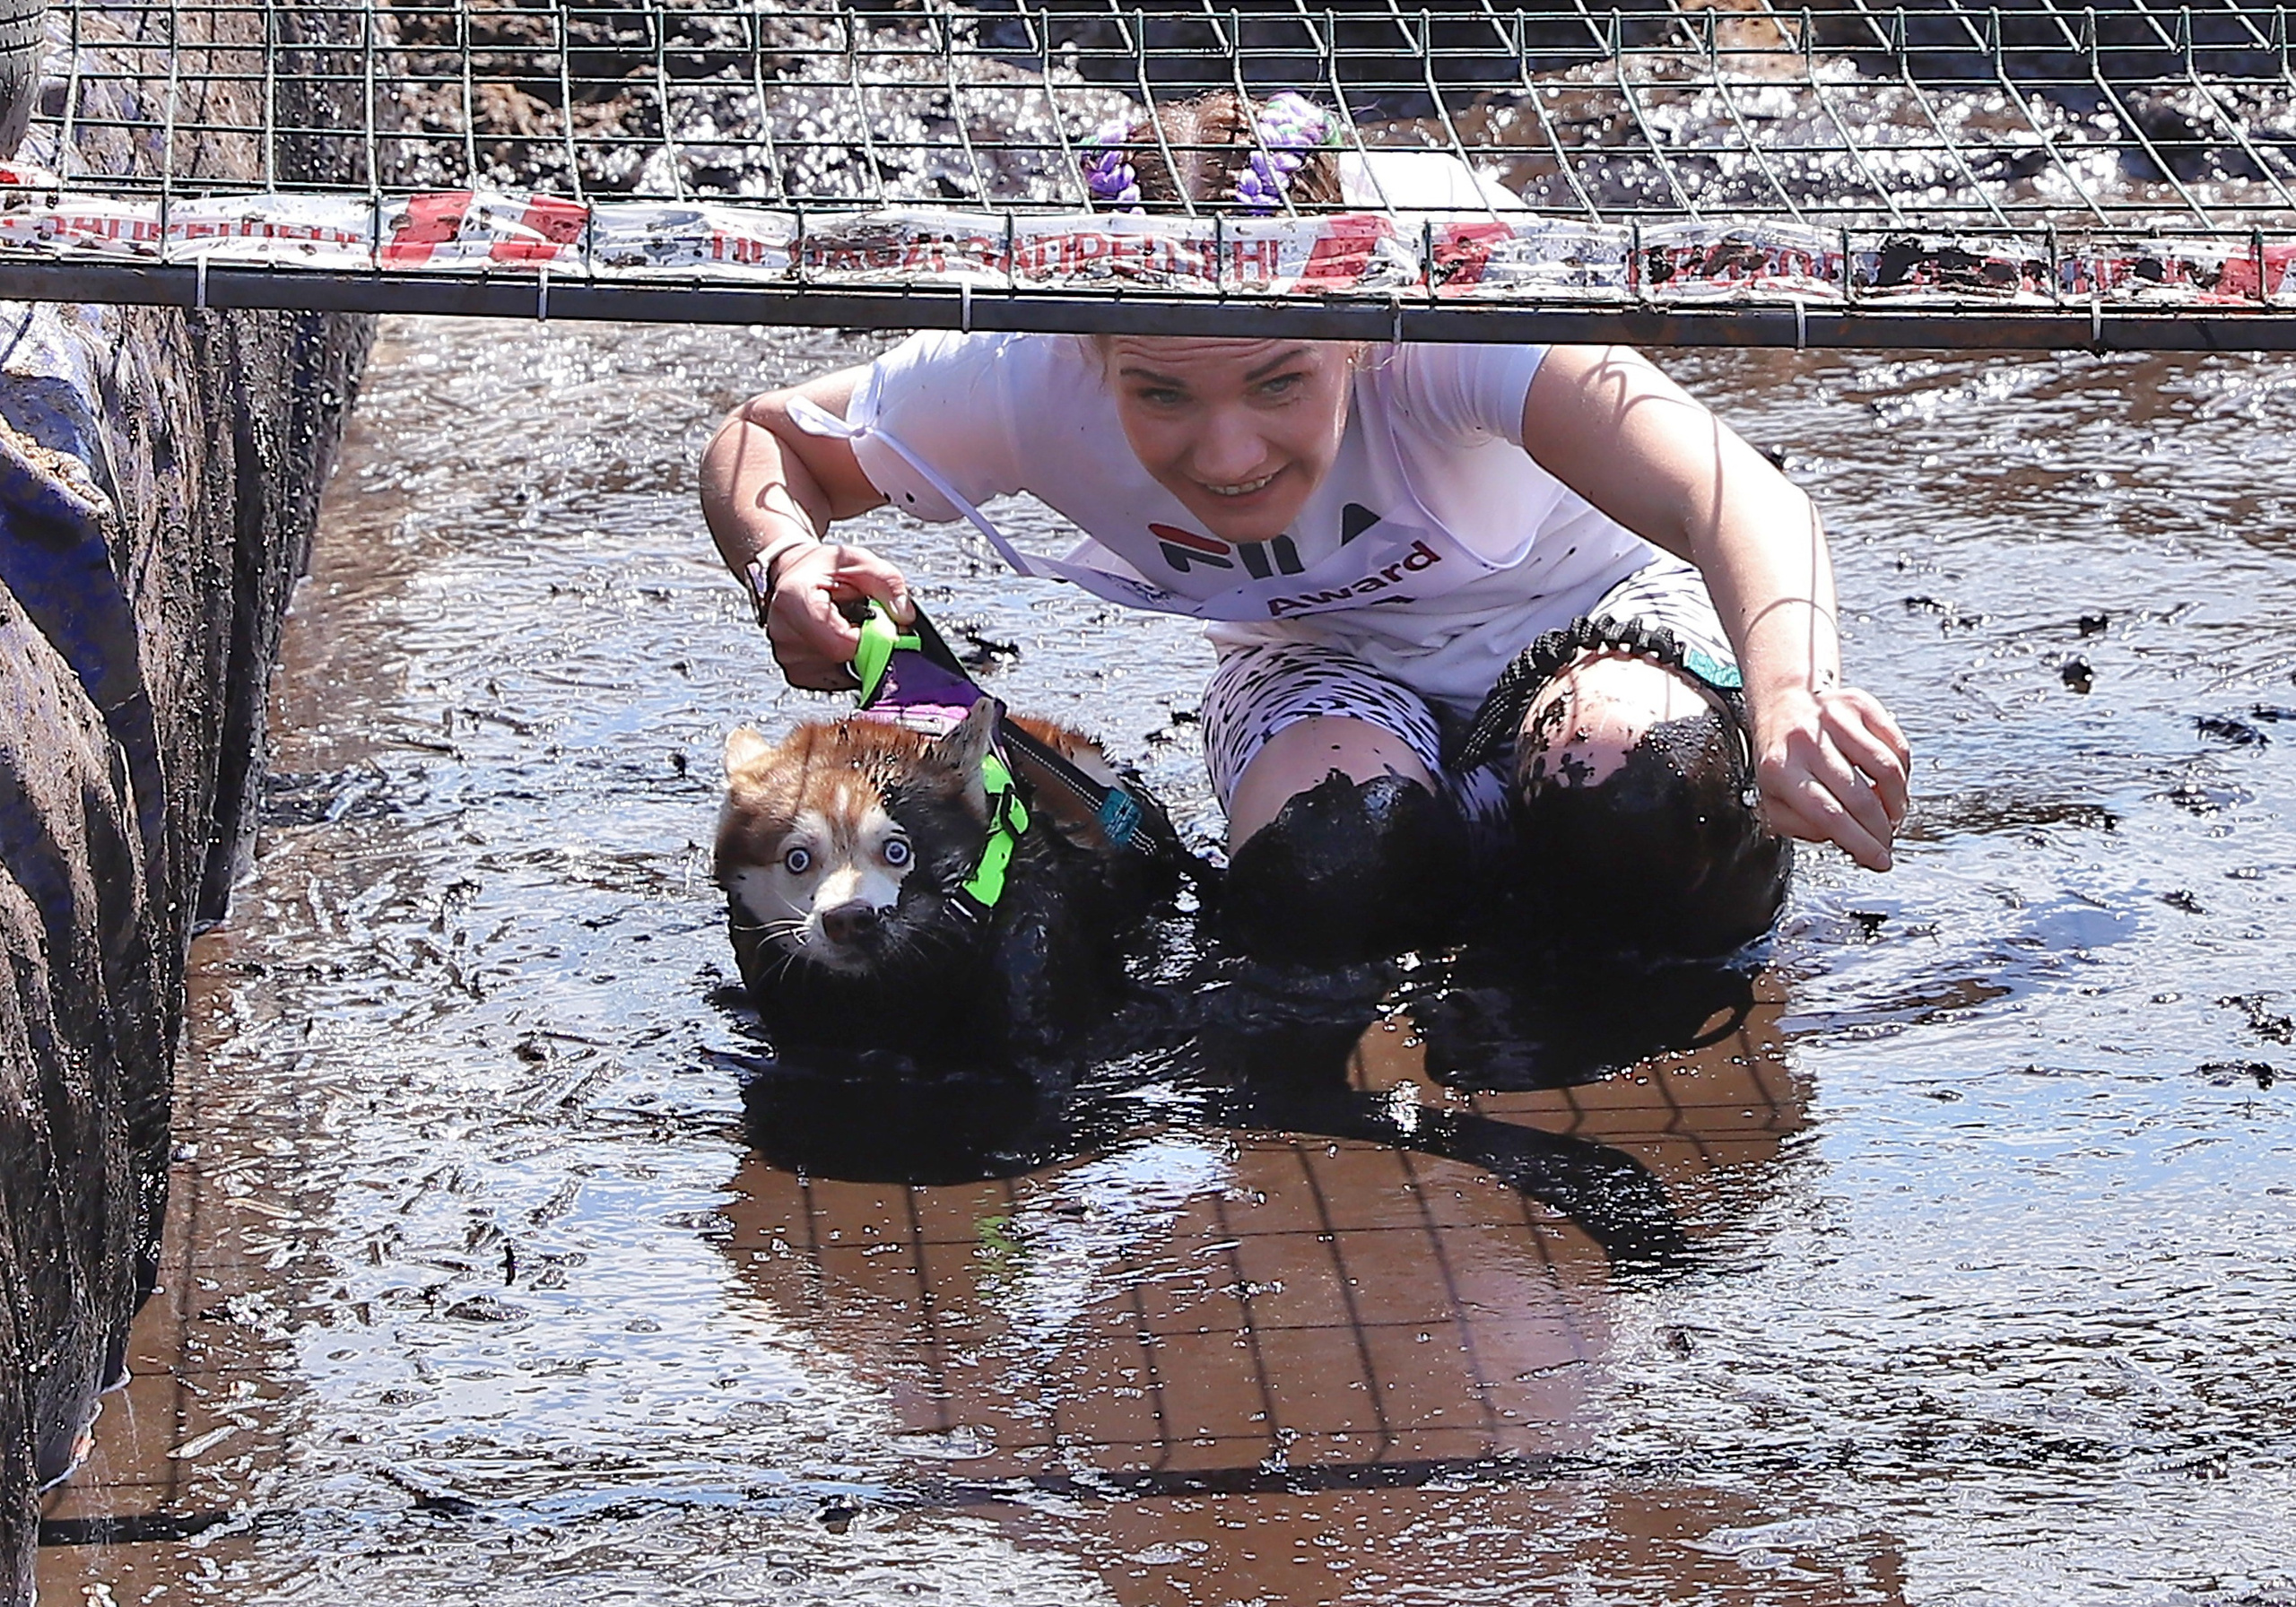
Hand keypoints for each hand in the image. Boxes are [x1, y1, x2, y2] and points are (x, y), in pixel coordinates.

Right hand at [764, 542, 913, 690]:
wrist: (791, 577)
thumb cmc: (821, 569)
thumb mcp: (859, 561)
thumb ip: (888, 583)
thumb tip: (905, 618)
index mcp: (795, 601)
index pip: (842, 643)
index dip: (872, 639)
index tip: (884, 628)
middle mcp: (785, 634)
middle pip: (844, 660)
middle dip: (866, 644)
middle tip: (862, 620)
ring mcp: (788, 658)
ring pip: (843, 673)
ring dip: (855, 654)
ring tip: (844, 626)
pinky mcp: (796, 675)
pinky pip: (835, 680)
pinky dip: (844, 664)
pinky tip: (836, 639)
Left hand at [1752, 685, 1910, 871]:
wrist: (1782, 706)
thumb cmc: (1782, 760)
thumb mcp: (1774, 798)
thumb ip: (1803, 827)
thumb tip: (1847, 840)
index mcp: (1779, 769)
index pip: (1827, 815)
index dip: (1860, 843)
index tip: (1879, 861)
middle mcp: (1806, 741)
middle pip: (1859, 797)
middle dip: (1880, 831)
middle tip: (1886, 845)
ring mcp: (1834, 719)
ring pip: (1886, 770)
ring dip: (1897, 803)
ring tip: (1891, 817)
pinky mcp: (1860, 704)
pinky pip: (1897, 746)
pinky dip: (1903, 774)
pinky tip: (1892, 787)